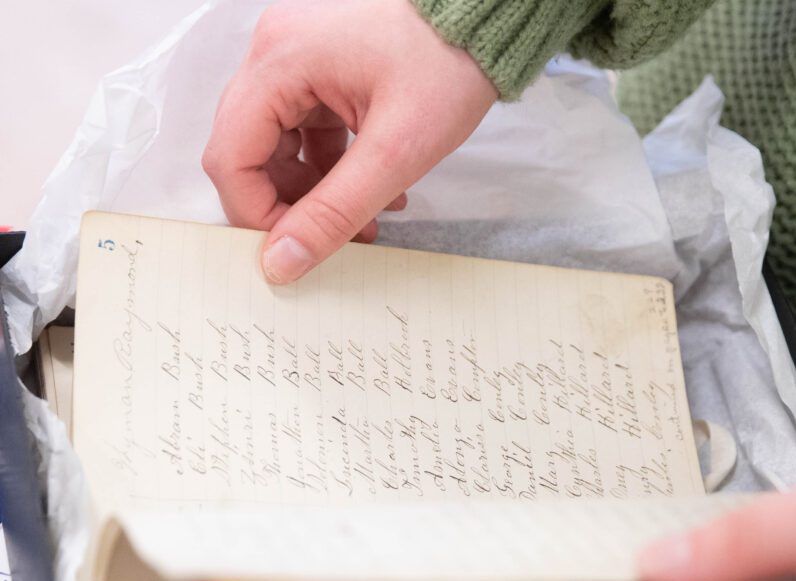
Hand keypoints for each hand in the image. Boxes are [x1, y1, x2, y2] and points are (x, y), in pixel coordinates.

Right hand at [202, 0, 497, 282]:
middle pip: (249, 153)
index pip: (230, 157)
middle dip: (289, 206)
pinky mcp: (322, 74)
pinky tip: (376, 194)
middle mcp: (275, 55)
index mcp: (279, 62)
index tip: (294, 251)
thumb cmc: (448, 66)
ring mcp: (297, 62)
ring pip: (279, 148)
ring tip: (367, 223)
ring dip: (315, 193)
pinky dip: (332, 170)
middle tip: (334, 240)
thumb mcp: (394, 152)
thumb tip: (281, 262)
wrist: (485, 24)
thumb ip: (334, 212)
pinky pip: (307, 133)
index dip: (255, 214)